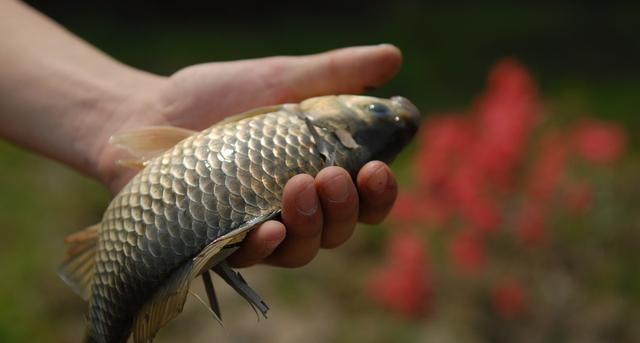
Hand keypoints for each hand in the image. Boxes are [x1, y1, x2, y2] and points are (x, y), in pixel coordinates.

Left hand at [95, 45, 401, 267]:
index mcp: (318, 172)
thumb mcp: (279, 78)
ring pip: (303, 249)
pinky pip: (251, 257)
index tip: (377, 169)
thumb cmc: (218, 97)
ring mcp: (260, 227)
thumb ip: (334, 74)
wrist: (151, 112)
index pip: (365, 198)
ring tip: (301, 186)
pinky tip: (270, 228)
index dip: (379, 194)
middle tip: (332, 176)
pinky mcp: (221, 241)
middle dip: (346, 208)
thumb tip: (394, 58)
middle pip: (340, 229)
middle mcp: (296, 208)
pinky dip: (265, 246)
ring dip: (313, 225)